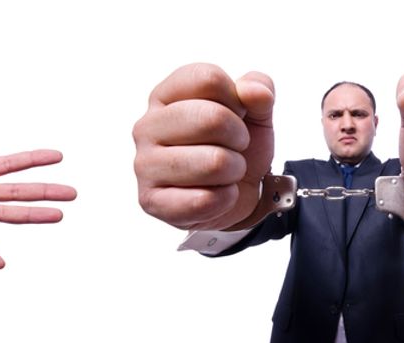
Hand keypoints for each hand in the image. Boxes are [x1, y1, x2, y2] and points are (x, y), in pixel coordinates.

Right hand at [132, 63, 276, 231]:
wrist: (236, 194)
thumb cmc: (235, 146)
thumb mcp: (255, 111)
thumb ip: (259, 88)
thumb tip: (254, 92)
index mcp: (165, 94)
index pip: (208, 79)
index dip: (237, 99)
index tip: (237, 115)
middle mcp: (147, 126)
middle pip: (213, 118)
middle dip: (240, 138)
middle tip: (236, 147)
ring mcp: (144, 165)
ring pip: (214, 162)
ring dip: (234, 170)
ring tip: (226, 172)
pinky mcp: (151, 201)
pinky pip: (205, 200)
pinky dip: (226, 199)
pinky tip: (217, 194)